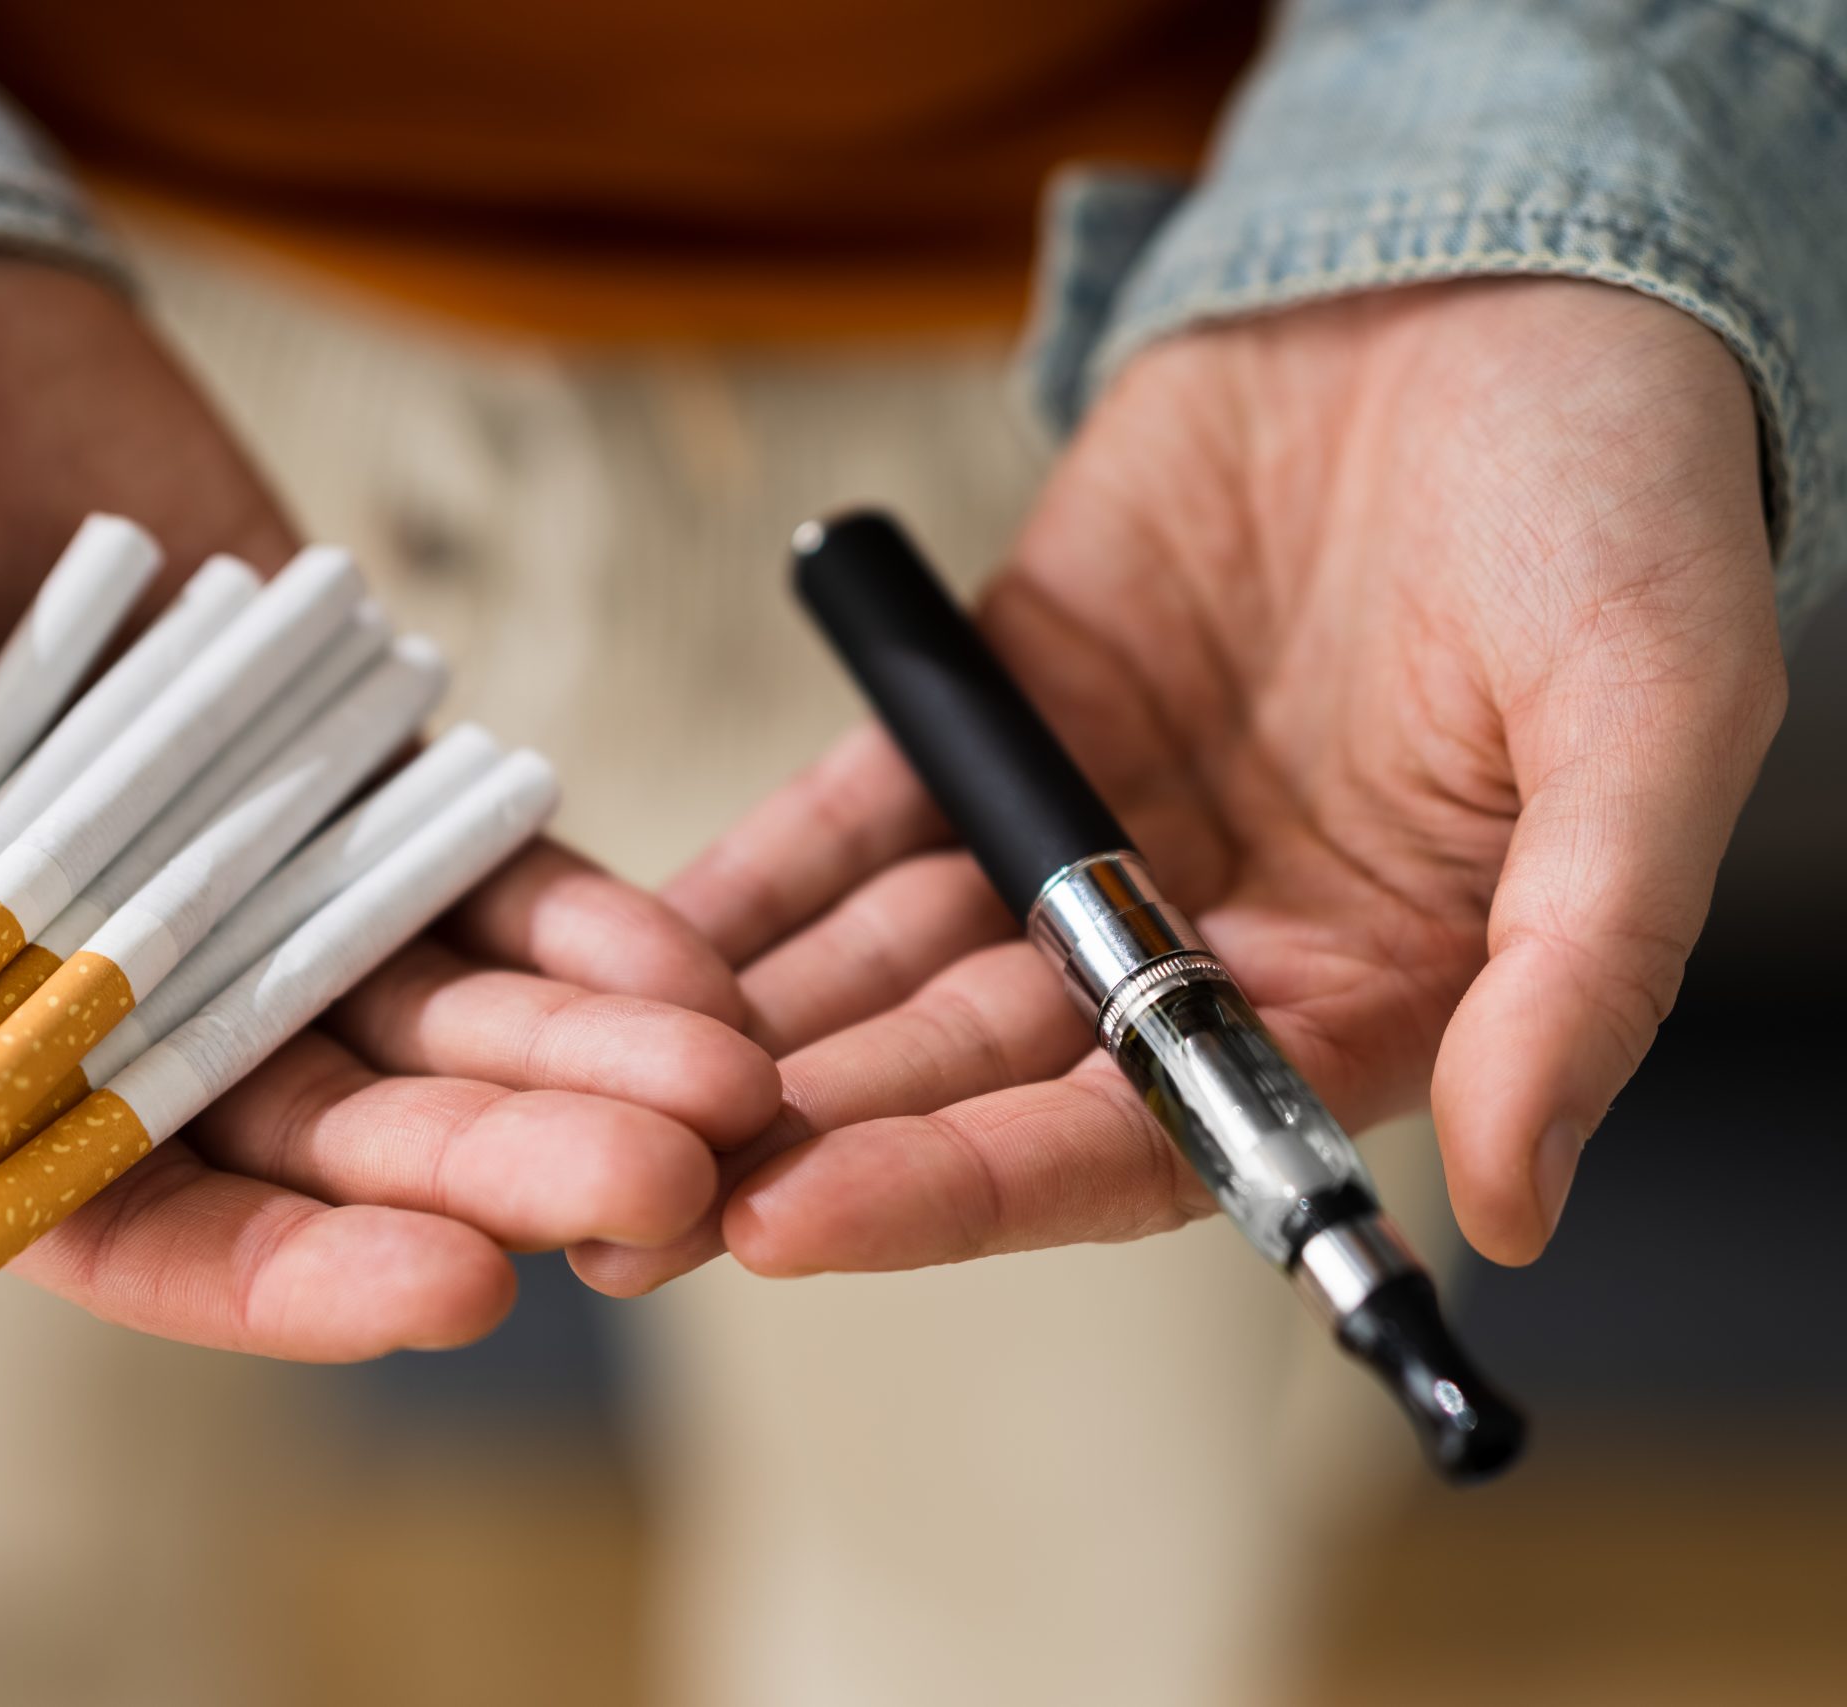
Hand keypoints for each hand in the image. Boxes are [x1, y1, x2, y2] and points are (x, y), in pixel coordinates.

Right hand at [0, 251, 775, 1356]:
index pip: (119, 1220)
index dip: (288, 1270)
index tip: (450, 1286)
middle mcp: (105, 1003)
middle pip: (325, 1133)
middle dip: (495, 1169)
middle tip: (660, 1192)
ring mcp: (241, 889)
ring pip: (429, 1021)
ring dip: (579, 1065)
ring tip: (728, 1090)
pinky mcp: (337, 778)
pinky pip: (472, 877)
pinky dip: (575, 920)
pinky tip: (691, 964)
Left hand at [578, 279, 1784, 1294]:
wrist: (1500, 284)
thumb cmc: (1617, 499)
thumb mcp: (1651, 721)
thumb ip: (1586, 963)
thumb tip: (1516, 1200)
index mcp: (1355, 989)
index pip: (1129, 1139)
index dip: (963, 1186)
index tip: (800, 1222)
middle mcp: (1197, 941)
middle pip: (971, 1075)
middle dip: (806, 1133)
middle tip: (628, 1192)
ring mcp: (1081, 832)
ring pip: (889, 962)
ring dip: (751, 1032)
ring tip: (591, 1090)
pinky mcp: (994, 716)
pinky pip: (852, 818)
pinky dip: (753, 880)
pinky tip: (630, 939)